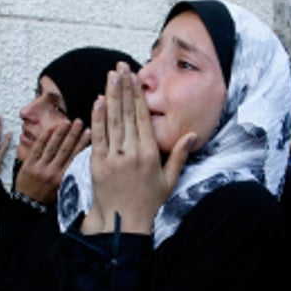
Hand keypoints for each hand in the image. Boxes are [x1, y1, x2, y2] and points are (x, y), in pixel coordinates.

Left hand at [15, 118, 89, 204]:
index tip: (88, 133)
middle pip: (65, 149)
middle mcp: (52, 171)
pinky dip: (43, 138)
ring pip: (52, 147)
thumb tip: (79, 160)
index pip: (74, 157)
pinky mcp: (28, 165)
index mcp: (62, 178)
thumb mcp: (62, 189)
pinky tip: (50, 129)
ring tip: (67, 122)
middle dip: (73, 134)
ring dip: (60, 133)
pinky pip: (37, 149)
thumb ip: (69, 175)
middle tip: (79, 122)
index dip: (82, 143)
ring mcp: (40, 167)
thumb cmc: (46, 198)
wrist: (27, 206)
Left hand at [80, 62, 194, 234]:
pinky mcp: (97, 164)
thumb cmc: (149, 203)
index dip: (137, 95)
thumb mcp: (170, 180)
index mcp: (150, 154)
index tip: (135, 77)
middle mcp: (131, 153)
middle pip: (126, 113)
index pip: (142, 117)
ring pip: (112, 120)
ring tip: (110, 76)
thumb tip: (193, 135)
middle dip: (123, 88)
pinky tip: (98, 100)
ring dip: (110, 96)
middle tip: (121, 67)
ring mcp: (113, 158)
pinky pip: (98, 136)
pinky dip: (97, 117)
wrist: (123, 223)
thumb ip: (179, 155)